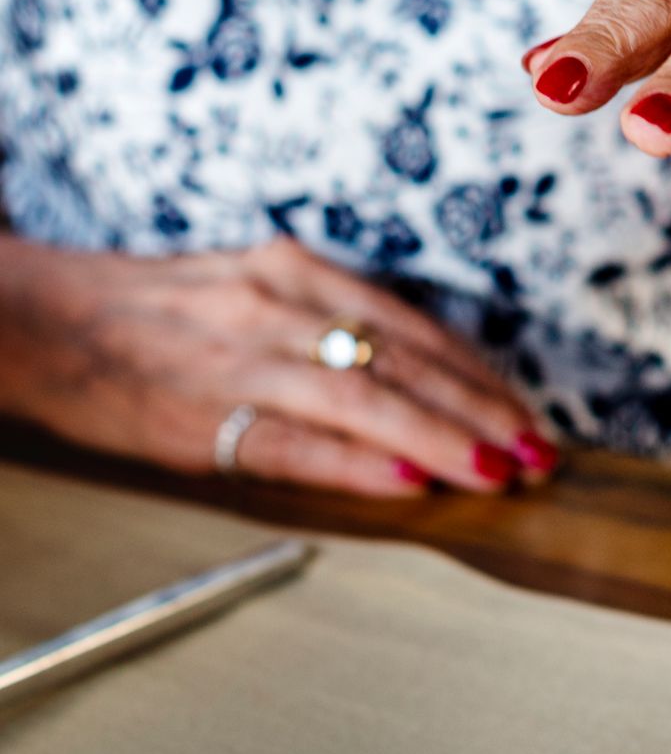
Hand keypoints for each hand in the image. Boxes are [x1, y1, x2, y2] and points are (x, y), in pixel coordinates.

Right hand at [0, 238, 557, 496]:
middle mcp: (278, 304)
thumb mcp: (251, 292)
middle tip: (537, 452)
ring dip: (441, 438)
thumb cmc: (154, 314)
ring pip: (365, 395)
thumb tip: (419, 379)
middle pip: (405, 360)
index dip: (478, 375)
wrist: (33, 319)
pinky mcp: (200, 413)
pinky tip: (408, 481)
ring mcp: (241, 356)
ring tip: (494, 471)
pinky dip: (357, 462)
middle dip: (481, 410)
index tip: (526, 414)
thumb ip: (327, 324)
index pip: (413, 327)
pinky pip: (295, 441)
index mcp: (295, 272)